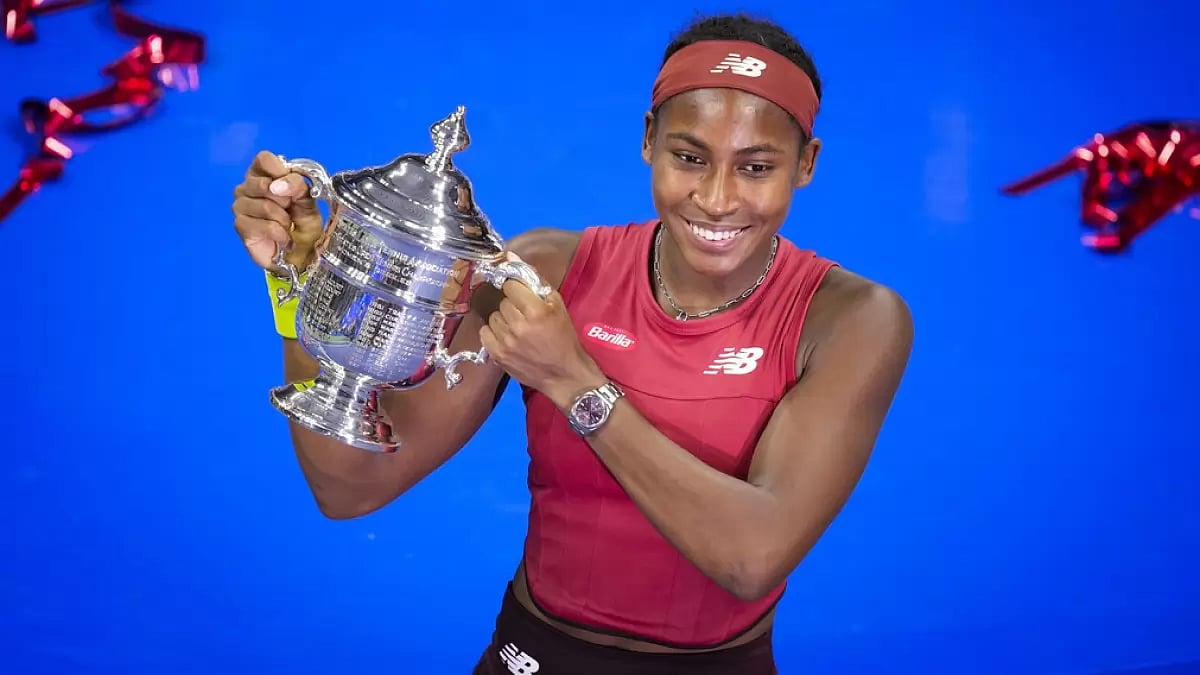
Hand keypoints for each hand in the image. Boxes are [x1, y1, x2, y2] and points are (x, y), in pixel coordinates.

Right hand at [231, 150, 325, 272]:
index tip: (292, 187)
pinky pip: (265, 225)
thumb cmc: (302, 223)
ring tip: (288, 226)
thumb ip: (297, 186)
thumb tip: (278, 185)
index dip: (280, 171)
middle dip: (286, 200)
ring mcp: (240, 206)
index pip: (263, 158)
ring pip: (265, 206)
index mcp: (262, 174)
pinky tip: (283, 238)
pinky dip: (281, 234)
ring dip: (284, 219)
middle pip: (263, 183)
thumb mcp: (308, 200)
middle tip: (290, 210)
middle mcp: (246, 187)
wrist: (300, 253)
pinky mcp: (240, 225)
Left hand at [479, 261, 605, 407]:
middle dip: (512, 305)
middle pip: (502, 302)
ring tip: (517, 328)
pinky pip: (484, 333)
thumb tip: (510, 256)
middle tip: (524, 315)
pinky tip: (507, 337)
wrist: (564, 373)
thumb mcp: (557, 305)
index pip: (510, 285)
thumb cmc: (564, 337)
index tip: (521, 294)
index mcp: (536, 311)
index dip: (516, 287)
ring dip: (503, 320)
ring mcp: (506, 342)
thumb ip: (534, 280)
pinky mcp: (497, 355)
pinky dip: (493, 333)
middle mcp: (518, 325)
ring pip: (493, 317)